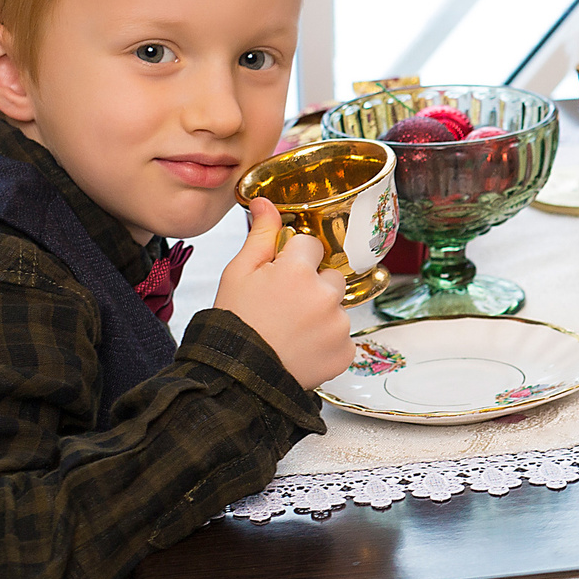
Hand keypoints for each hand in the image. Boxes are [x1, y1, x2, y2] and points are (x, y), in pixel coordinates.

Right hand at [214, 198, 352, 389]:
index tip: (278, 278)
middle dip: (312, 287)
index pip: (310, 246)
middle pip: (330, 276)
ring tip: (290, 331)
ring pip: (337, 307)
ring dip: (321, 315)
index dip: (292, 261)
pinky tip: (301, 348)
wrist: (236, 377)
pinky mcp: (345, 352)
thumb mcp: (238, 272)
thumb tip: (265, 202)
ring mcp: (338, 325)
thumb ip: (260, 235)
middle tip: (283, 307)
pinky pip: (342, 337)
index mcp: (299, 270)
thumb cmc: (234, 323)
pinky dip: (326, 342)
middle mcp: (325, 295)